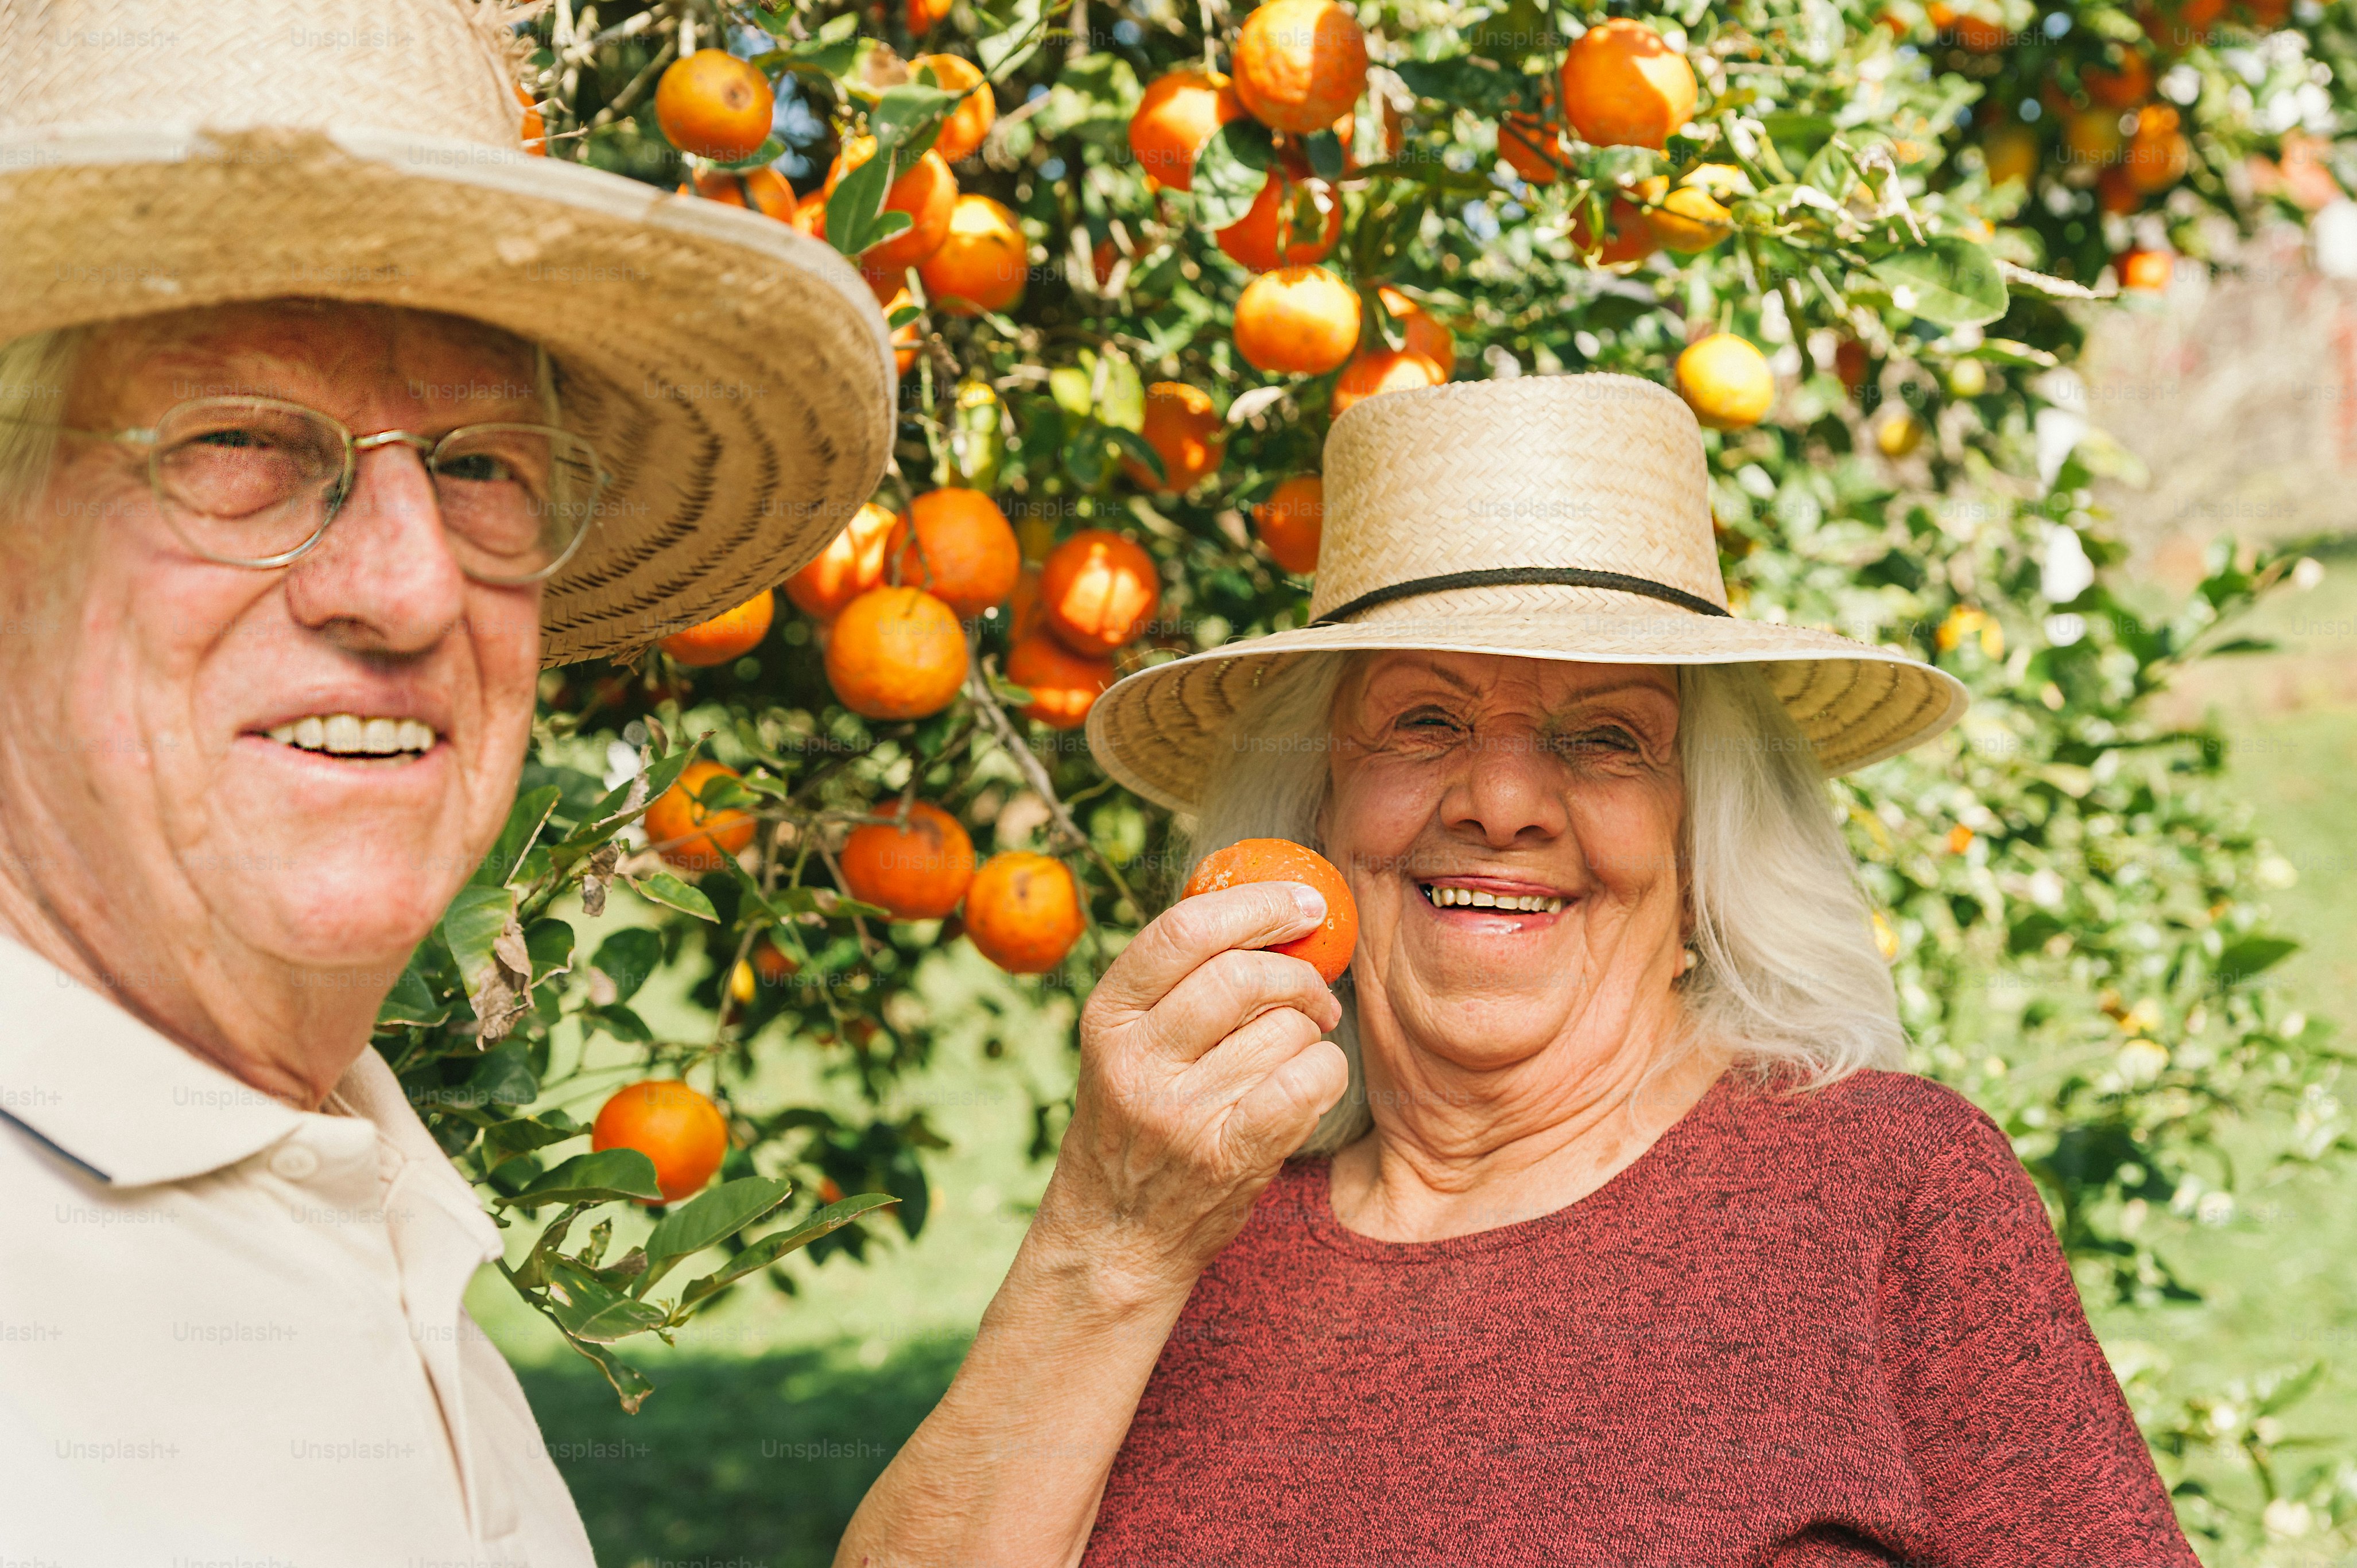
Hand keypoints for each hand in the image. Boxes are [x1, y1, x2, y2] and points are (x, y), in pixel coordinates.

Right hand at [1036, 881, 1349, 1300]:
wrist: (1116, 1235)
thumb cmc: (1138, 1120)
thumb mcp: (1129, 1042)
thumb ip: (1179, 980)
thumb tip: (1274, 907)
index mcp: (1107, 1015)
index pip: (1184, 930)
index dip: (1256, 904)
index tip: (1305, 903)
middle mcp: (1134, 1059)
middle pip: (1242, 977)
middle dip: (1299, 976)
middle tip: (1316, 995)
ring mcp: (1177, 1112)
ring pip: (1284, 1031)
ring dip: (1309, 1037)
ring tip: (1292, 1057)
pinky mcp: (1223, 1156)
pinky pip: (1305, 1084)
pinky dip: (1325, 1073)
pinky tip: (1312, 1083)